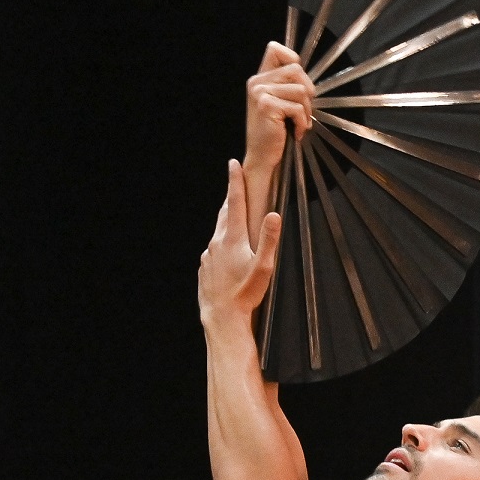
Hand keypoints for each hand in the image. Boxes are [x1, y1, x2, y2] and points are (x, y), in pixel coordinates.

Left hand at [200, 159, 283, 325]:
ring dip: (228, 223)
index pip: (234, 202)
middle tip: (236, 185)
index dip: (234, 181)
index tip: (233, 164)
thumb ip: (269, 239)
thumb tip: (274, 214)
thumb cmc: (245, 293)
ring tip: (237, 220)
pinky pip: (214, 250)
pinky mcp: (205, 267)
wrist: (221, 316)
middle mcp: (217, 242)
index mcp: (232, 238)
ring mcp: (208, 255)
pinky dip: (223, 245)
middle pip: (224, 213)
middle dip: (231, 198)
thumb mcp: (264, 266)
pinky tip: (230, 255)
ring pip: (219, 232)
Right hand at [246, 41, 312, 170]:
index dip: (292, 58)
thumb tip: (305, 73)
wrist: (262, 156)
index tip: (298, 81)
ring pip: (300, 90)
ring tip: (298, 122)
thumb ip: (287, 84)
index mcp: (260, 78)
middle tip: (303, 110)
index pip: (275, 48)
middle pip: (296, 70)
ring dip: (306, 110)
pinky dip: (302, 122)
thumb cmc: (275, 131)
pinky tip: (295, 131)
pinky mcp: (266, 105)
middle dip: (307, 91)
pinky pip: (298, 108)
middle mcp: (257, 82)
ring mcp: (260, 93)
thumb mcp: (280, 102)